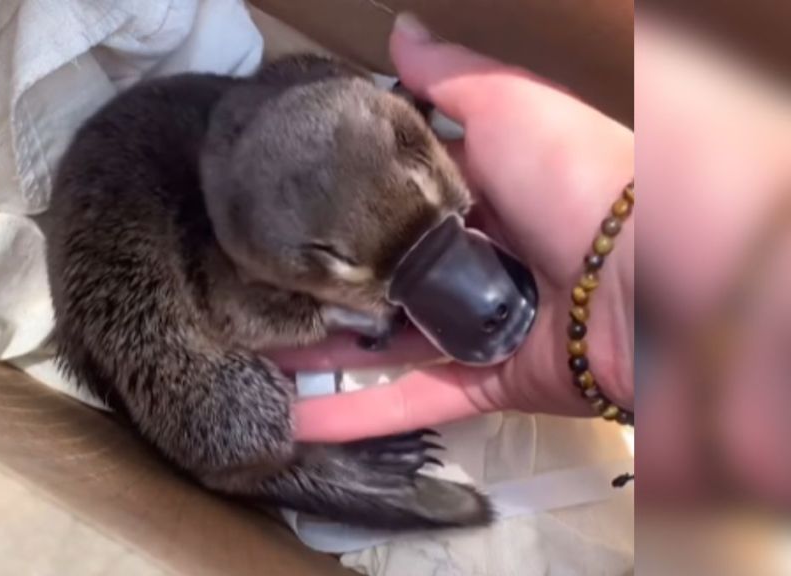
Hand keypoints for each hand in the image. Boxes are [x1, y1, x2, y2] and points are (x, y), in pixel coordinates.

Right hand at [268, 13, 634, 441]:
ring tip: (251, 348)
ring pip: (394, 340)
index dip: (346, 195)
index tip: (281, 199)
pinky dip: (358, 414)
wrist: (684, 296)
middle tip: (250, 280)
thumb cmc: (592, 183)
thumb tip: (398, 29)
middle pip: (393, 268)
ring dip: (325, 350)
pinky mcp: (499, 385)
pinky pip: (419, 401)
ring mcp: (494, 324)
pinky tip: (290, 417)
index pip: (406, 189)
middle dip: (326, 276)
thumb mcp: (519, 109)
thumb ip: (454, 79)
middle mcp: (493, 253)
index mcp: (498, 185)